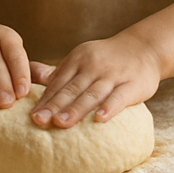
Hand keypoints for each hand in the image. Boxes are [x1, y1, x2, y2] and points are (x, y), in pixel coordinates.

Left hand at [28, 34, 161, 128]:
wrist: (143, 49)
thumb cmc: (106, 59)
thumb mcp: (80, 59)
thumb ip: (58, 72)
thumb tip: (30, 75)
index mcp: (78, 60)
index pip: (58, 82)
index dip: (45, 99)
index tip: (32, 115)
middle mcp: (93, 66)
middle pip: (71, 88)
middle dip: (54, 105)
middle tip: (39, 120)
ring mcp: (113, 75)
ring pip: (91, 93)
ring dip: (75, 109)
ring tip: (60, 123)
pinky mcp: (132, 84)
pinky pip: (119, 97)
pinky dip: (109, 108)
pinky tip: (99, 120)